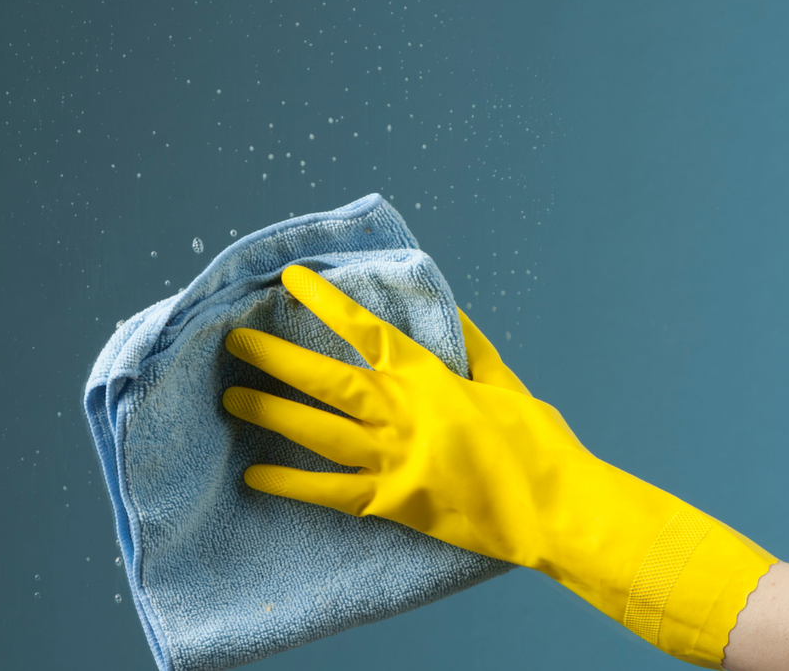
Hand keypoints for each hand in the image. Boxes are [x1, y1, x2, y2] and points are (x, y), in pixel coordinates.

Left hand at [222, 265, 775, 668]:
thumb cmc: (541, 446)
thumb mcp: (508, 387)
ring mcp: (396, 460)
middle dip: (276, 357)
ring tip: (231, 399)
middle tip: (234, 342)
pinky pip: (331, 492)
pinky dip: (291, 484)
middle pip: (326, 380)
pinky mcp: (395, 502)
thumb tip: (450, 314)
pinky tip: (255, 476)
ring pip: (319, 430)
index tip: (291, 280)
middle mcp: (405, 415)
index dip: (326, 303)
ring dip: (272, 413)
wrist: (557, 509)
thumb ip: (473, 351)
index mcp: (432, 380)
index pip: (367, 332)